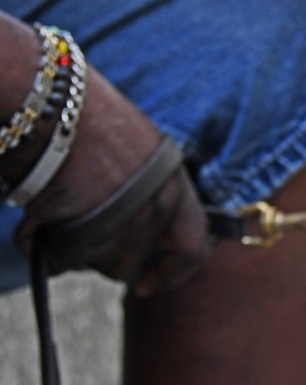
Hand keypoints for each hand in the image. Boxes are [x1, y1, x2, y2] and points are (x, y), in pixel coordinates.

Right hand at [16, 67, 210, 294]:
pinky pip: (54, 259)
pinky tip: (33, 211)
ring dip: (71, 245)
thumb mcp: (134, 150)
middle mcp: (156, 209)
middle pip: (131, 262)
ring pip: (93, 262)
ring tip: (54, 203)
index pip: (193, 245)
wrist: (48, 99)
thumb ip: (143, 190)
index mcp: (174, 183)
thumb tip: (135, 229)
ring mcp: (121, 226)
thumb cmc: (84, 114)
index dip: (174, 271)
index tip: (149, 285)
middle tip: (76, 229)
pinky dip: (37, 242)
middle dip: (102, 254)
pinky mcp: (80, 238)